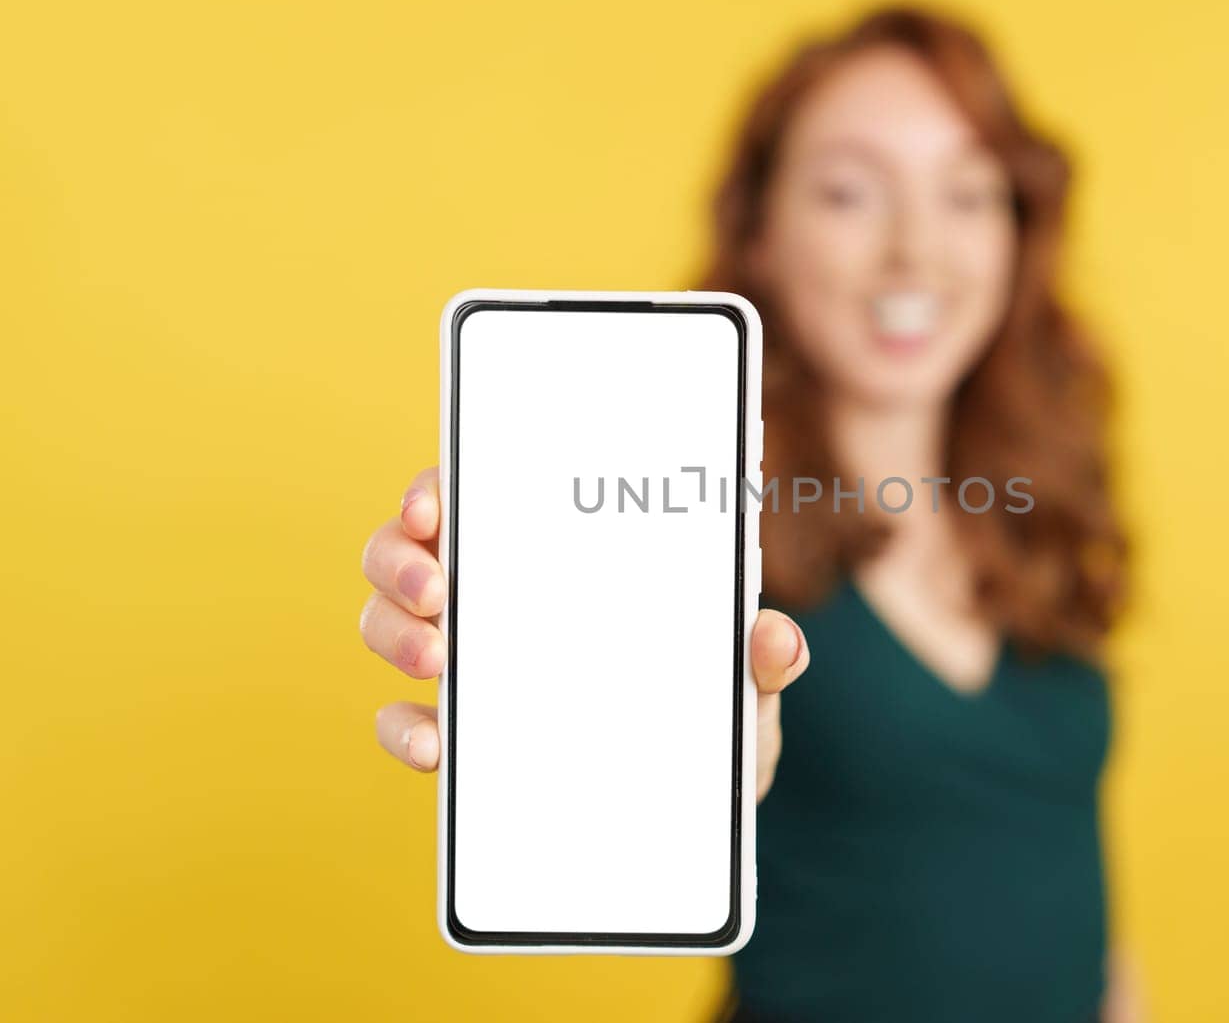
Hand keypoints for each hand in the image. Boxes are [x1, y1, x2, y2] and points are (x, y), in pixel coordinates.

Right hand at [359, 466, 808, 801]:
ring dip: (394, 633)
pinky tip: (437, 746)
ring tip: (439, 658)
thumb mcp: (745, 684)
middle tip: (436, 590)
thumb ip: (760, 658)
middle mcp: (500, 596)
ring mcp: (473, 663)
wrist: (701, 804)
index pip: (479, 493)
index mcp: (560, 555)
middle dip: (401, 561)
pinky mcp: (462, 733)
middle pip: (408, 551)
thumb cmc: (714, 712)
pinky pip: (404, 722)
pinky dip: (405, 731)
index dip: (440, 486)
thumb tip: (776, 637)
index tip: (434, 502)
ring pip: (389, 623)